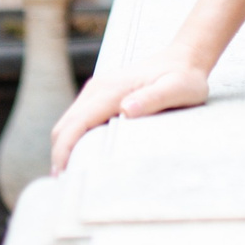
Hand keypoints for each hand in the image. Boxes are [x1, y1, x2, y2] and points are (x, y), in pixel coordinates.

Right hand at [49, 49, 210, 174]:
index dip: (65, 152)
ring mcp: (97, 90)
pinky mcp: (101, 95)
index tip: (65, 177)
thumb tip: (127, 109)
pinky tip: (82, 158)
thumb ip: (154, 98)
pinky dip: (73, 140)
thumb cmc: (184, 76)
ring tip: (72, 178)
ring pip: (68, 123)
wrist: (185, 57)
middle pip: (64, 125)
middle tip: (67, 187)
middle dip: (60, 155)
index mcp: (112, 89)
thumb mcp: (177, 88)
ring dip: (64, 148)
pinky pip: (78, 120)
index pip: (76, 124)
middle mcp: (98, 88)